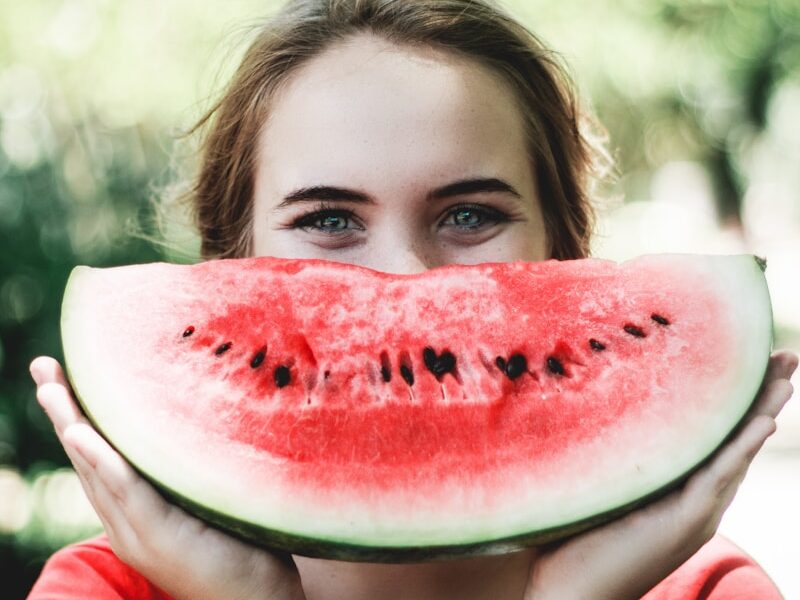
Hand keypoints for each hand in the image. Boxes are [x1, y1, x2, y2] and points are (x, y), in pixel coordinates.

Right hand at [30, 356, 306, 599]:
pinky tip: (82, 434)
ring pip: (97, 471)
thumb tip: (197, 415)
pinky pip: (127, 492)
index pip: (99, 457)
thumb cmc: (241, 546)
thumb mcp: (206, 499)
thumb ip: (189, 469)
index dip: (78, 416)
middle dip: (64, 411)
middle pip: (88, 458)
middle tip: (43, 366)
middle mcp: (127, 522)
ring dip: (72, 427)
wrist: (258, 597)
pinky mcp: (160, 537)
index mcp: (135, 512)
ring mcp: (139, 533)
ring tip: (51, 388)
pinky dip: (103, 462)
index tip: (62, 374)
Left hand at [524, 350, 797, 599]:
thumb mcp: (600, 486)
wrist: (571, 594)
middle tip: (785, 355)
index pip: (717, 436)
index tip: (751, 360)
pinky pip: (719, 477)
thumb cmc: (573, 542)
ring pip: (737, 452)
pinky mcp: (685, 522)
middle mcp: (697, 499)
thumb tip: (592, 403)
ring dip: (763, 410)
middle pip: (737, 438)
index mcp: (680, 490)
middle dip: (763, 396)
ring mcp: (696, 512)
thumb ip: (613, 455)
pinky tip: (764, 419)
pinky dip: (741, 447)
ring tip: (786, 373)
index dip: (737, 400)